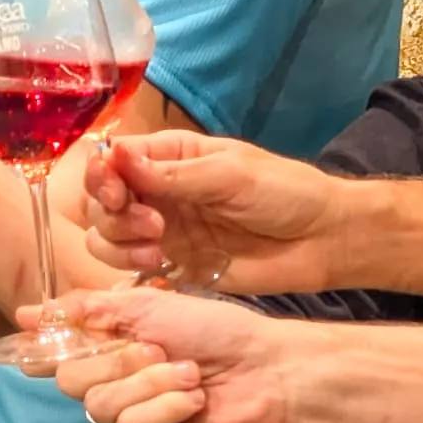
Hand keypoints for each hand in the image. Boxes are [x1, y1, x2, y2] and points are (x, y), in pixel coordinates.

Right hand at [50, 286, 318, 422]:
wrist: (266, 369)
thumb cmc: (217, 332)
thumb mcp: (150, 305)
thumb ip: (90, 309)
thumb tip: (29, 314)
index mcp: (110, 346)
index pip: (57, 352)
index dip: (44, 347)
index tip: (34, 339)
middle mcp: (113, 383)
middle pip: (70, 380)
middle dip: (114, 360)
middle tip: (157, 349)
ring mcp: (131, 419)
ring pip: (99, 406)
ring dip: (148, 384)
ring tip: (190, 375)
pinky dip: (162, 409)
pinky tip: (192, 402)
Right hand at [82, 130, 354, 294]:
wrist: (321, 239)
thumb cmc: (284, 192)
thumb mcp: (230, 174)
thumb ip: (173, 175)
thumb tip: (115, 156)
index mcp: (170, 157)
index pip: (113, 159)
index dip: (103, 175)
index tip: (118, 190)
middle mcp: (158, 191)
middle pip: (101, 200)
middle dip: (113, 213)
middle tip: (152, 224)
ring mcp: (162, 230)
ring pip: (106, 236)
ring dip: (117, 242)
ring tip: (156, 247)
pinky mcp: (173, 264)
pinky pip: (129, 266)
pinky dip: (129, 265)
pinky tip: (157, 264)